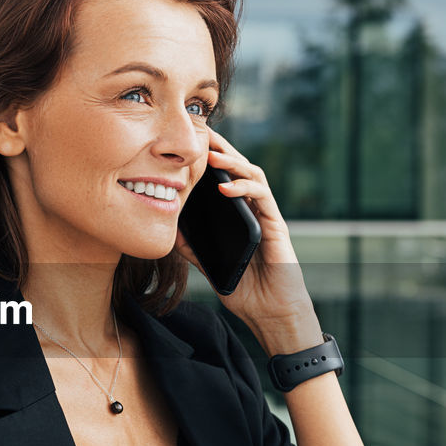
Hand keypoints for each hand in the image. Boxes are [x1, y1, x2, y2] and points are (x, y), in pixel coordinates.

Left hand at [173, 127, 319, 349]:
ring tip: (213, 156)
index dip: (209, 160)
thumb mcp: (210, 265)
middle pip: (238, 169)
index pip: (223, 179)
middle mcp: (253, 210)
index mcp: (237, 215)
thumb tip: (170, 231)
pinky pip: (262, 198)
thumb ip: (194, 247)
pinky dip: (244, 189)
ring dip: (233, 163)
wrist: (271, 313)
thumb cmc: (245, 290)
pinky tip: (226, 188)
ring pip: (253, 176)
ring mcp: (266, 215)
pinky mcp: (276, 225)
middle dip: (222, 149)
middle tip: (201, 133)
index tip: (189, 145)